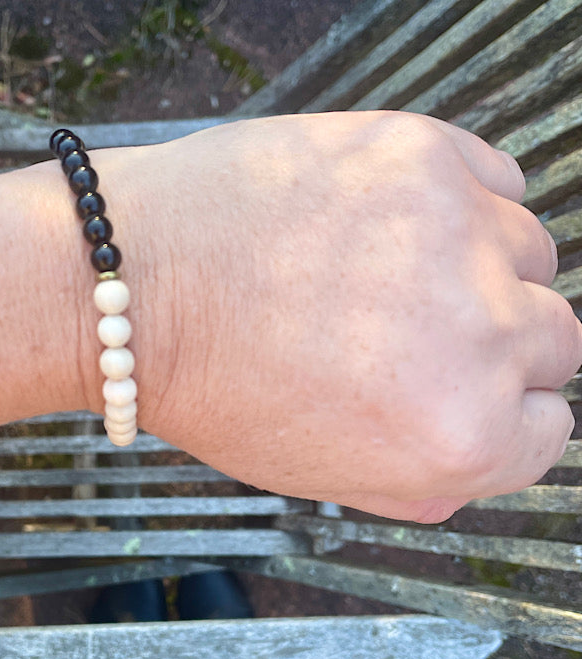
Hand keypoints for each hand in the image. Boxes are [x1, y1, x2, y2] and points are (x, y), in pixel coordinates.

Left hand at [90, 111, 581, 522]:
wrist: (136, 287)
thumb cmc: (212, 387)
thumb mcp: (314, 474)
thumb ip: (410, 484)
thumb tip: (468, 473)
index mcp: (457, 438)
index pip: (546, 433)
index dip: (497, 415)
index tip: (458, 391)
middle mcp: (480, 340)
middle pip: (554, 344)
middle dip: (491, 349)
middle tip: (412, 333)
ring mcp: (458, 235)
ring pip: (528, 258)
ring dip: (476, 270)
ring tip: (388, 273)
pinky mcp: (422, 155)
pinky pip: (496, 182)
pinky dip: (464, 202)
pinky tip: (396, 222)